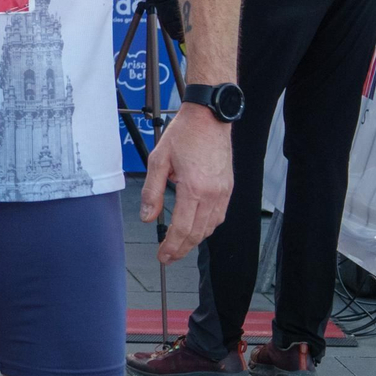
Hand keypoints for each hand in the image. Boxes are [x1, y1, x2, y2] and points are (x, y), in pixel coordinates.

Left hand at [141, 103, 231, 263]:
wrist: (209, 118)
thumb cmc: (184, 135)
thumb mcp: (158, 160)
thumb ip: (152, 191)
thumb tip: (147, 216)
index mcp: (193, 188)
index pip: (182, 228)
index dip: (171, 246)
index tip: (162, 256)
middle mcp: (212, 194)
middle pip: (197, 234)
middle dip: (181, 250)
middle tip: (167, 257)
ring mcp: (223, 193)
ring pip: (210, 228)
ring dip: (194, 240)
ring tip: (178, 245)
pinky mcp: (228, 189)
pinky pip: (219, 217)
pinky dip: (206, 227)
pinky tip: (194, 227)